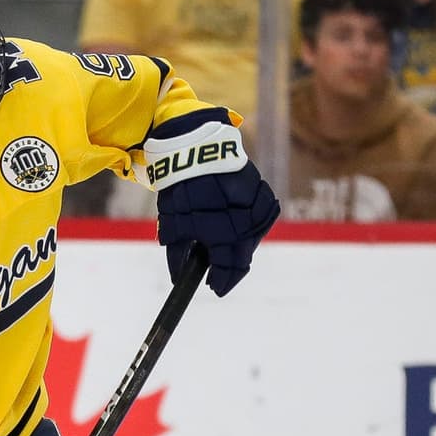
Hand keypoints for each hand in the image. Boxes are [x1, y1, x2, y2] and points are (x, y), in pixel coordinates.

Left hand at [148, 109, 279, 296]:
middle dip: (228, 266)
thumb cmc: (181, 187)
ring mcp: (258, 208)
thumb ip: (177, 253)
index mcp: (225, 234)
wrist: (197, 147)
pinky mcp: (262, 193)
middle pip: (243, 256)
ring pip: (251, 238)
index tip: (213, 288)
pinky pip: (257, 218)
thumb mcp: (173, 222)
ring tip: (221, 243)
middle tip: (216, 271)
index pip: (229, 269)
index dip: (221, 282)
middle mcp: (247, 224)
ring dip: (237, 244)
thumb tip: (177, 277)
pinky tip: (232, 223)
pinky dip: (245, 225)